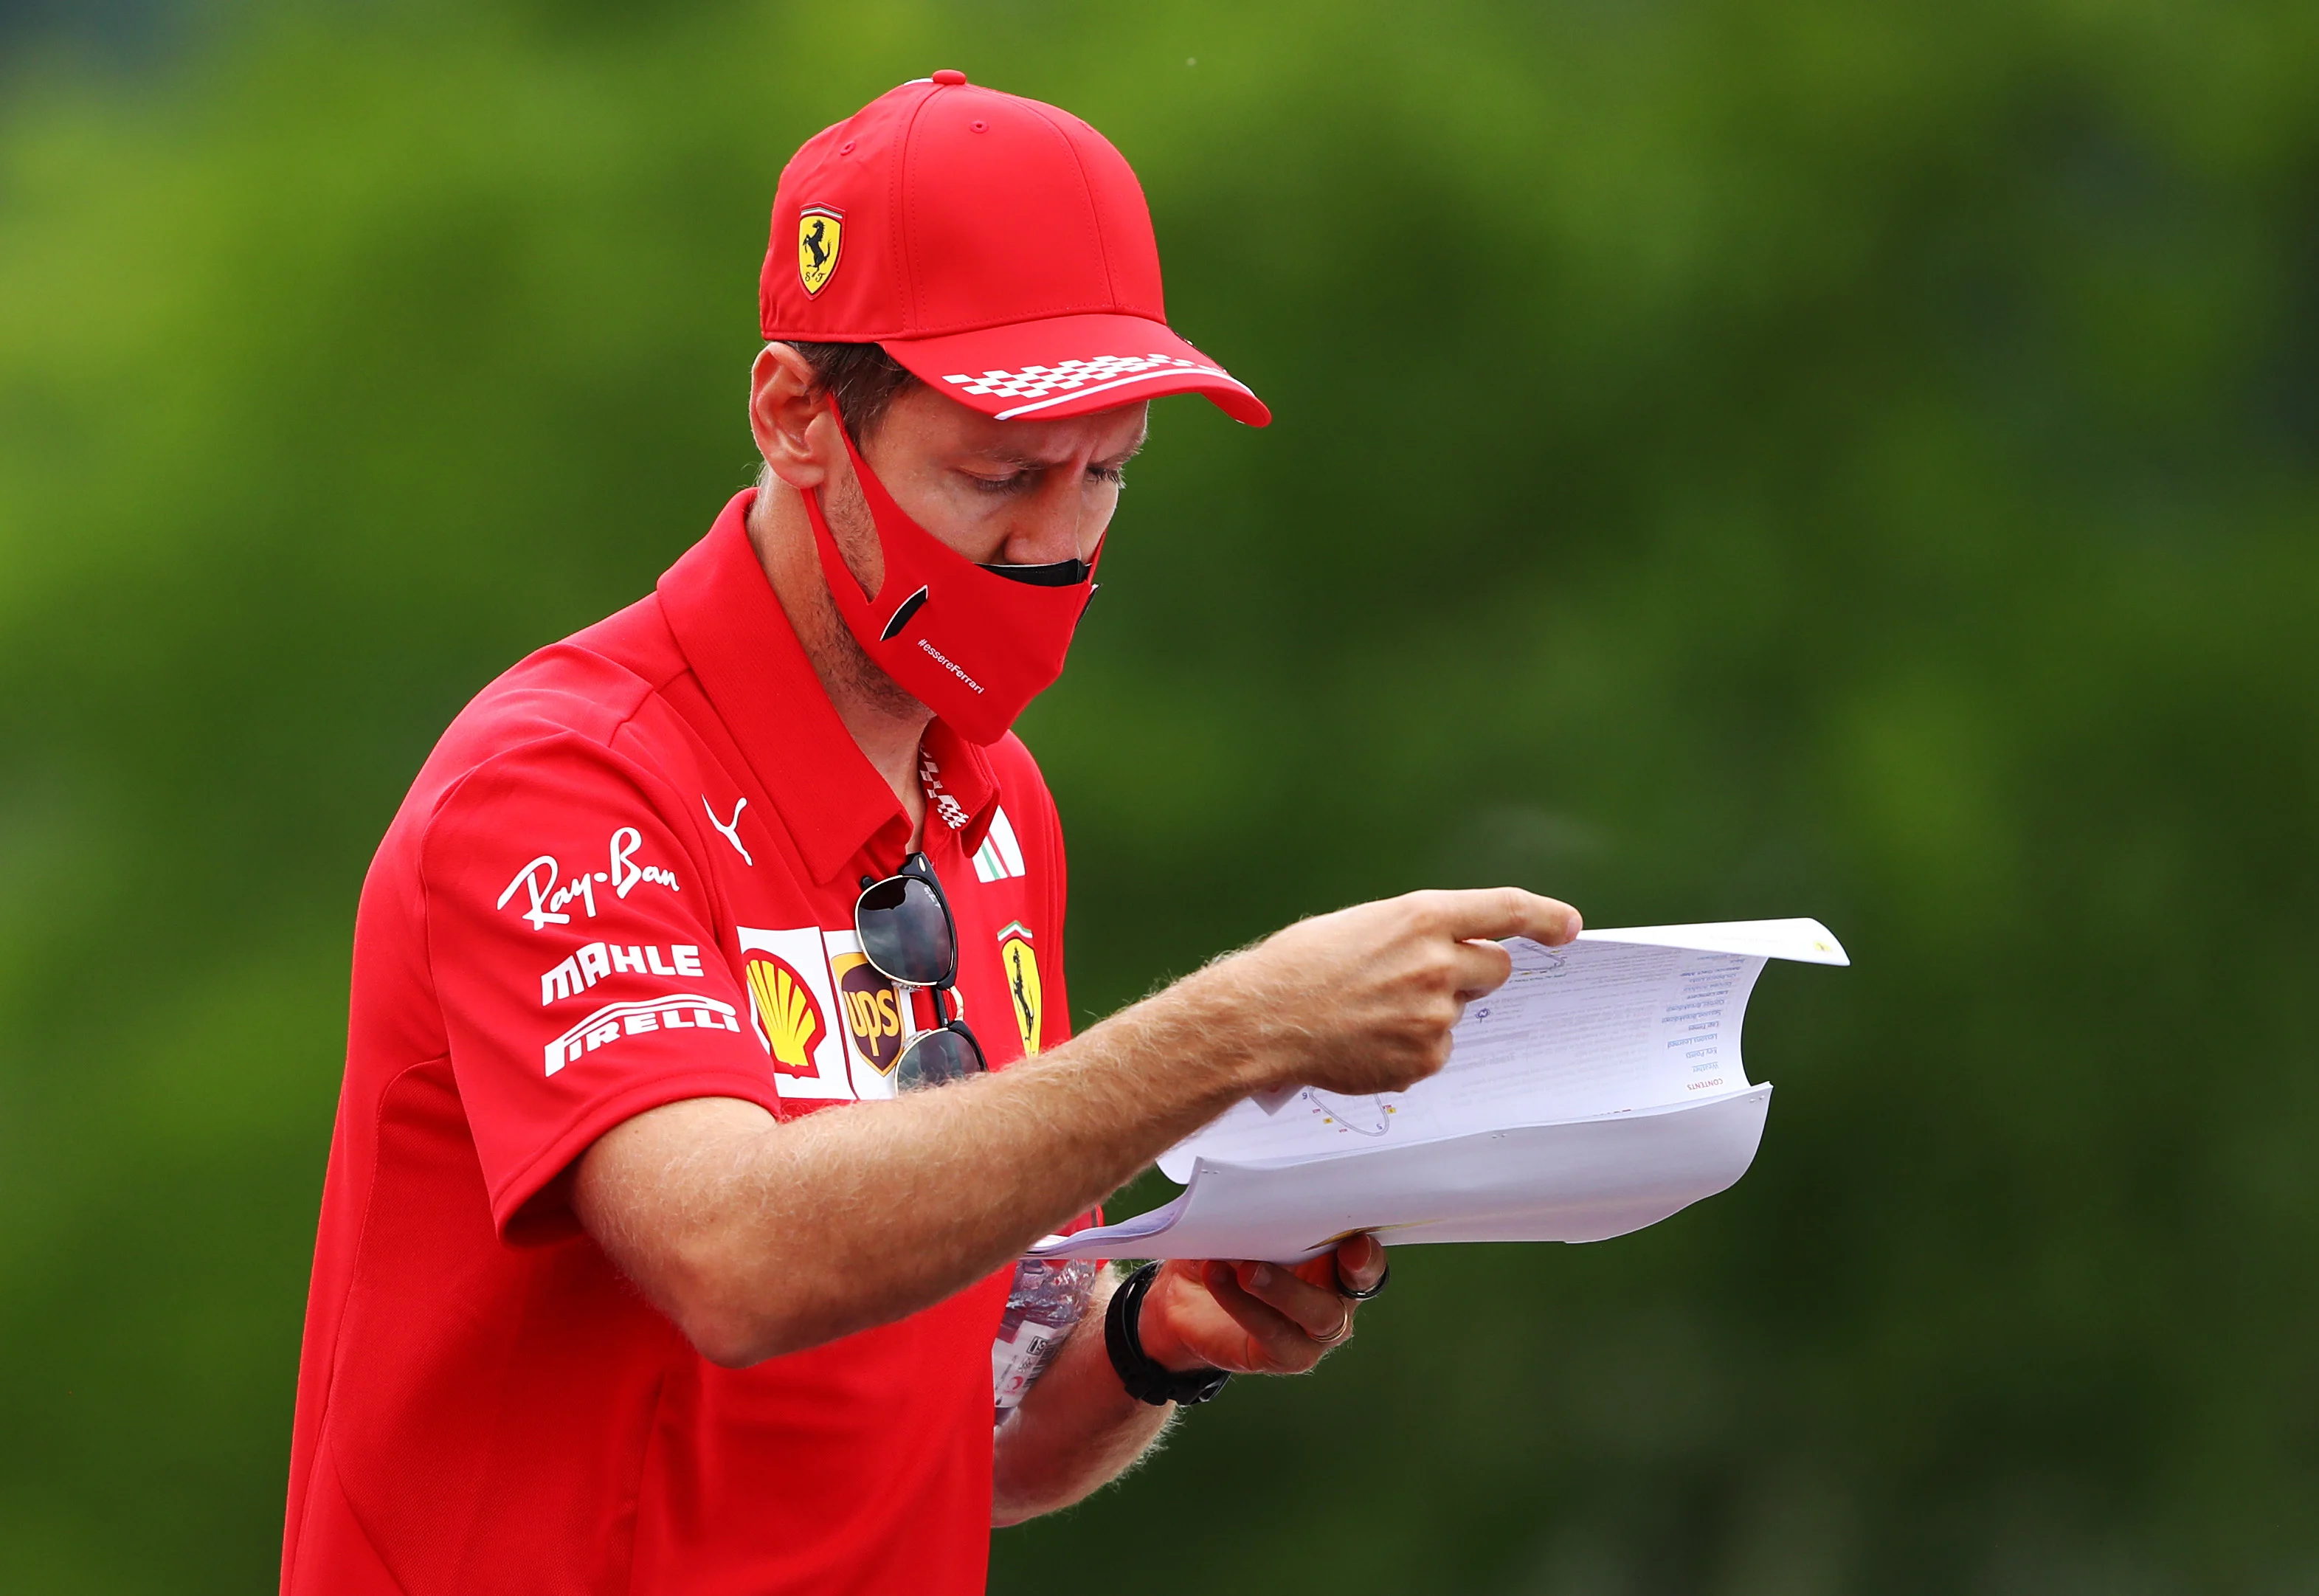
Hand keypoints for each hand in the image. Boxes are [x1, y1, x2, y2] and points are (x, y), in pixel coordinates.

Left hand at [1134, 1235, 1387, 1375]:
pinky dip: (1243, 1303)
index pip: (1367, 1252)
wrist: (1182, 1301)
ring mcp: (1314, 1331)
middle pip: (1357, 1286)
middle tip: (1342, 1248)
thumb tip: (1255, 1193)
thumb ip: (1260, 1212)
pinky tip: (1217, 1277)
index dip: (1370, 1248)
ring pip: (1321, 1315)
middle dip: (1352, 1269)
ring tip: (1249, 1269)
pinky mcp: (1284, 1355)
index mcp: (1335, 1256)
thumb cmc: (1224, 1251)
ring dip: (1286, 1289)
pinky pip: (1272, 1332)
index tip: (1359, 1238)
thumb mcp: (1242, 1223)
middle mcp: (1336, 1295)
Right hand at [1202, 887, 1580, 1099]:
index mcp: (1421, 917)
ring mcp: (1434, 1016)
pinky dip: (1412, 1048)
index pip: (1505, 909)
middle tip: (1427, 977)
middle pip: (1497, 968)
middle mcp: (1437, 964)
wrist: (1260, 1021)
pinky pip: (1438, 1051)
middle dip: (1475, 971)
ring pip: (1460, 1013)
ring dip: (1431, 1011)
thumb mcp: (1362, 925)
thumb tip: (1456, 955)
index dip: (1544, 917)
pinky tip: (1368, 1040)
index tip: (1568, 927)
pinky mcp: (1423, 1060)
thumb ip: (1418, 934)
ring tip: (1372, 1011)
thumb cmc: (1299, 965)